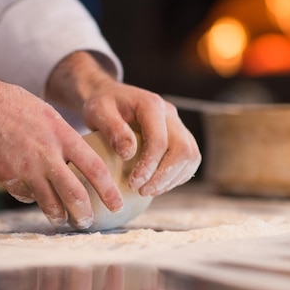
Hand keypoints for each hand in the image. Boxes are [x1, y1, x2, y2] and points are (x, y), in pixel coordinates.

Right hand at [0, 35, 122, 228]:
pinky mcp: (6, 177)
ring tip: (62, 219)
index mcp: (61, 136)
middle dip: (84, 214)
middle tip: (88, 222)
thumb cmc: (14, 105)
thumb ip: (64, 138)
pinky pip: (24, 195)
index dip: (109, 190)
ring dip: (58, 215)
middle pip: (74, 194)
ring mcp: (25, 168)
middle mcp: (46, 155)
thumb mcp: (47, 114)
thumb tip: (79, 159)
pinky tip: (32, 195)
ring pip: (48, 202)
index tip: (118, 205)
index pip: (94, 168)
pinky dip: (30, 198)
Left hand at [46, 52, 200, 196]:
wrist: (109, 98)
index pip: (160, 140)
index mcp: (152, 105)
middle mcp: (170, 114)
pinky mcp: (180, 136)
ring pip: (190, 156)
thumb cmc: (102, 106)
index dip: (149, 166)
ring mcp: (178, 125)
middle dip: (164, 176)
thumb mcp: (98, 112)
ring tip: (148, 191)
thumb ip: (112, 129)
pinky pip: (189, 160)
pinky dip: (177, 176)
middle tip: (142, 191)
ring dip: (172, 179)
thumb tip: (128, 154)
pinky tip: (157, 185)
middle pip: (182, 149)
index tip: (133, 183)